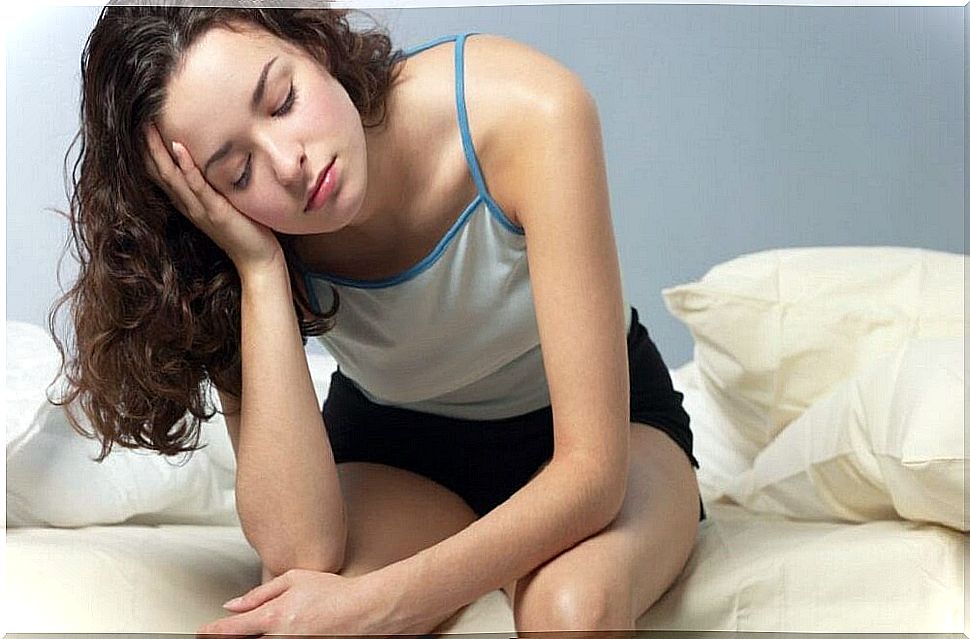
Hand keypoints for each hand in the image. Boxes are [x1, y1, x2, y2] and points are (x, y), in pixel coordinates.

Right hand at [143, 121, 282, 273]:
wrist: (257, 260)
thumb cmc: (244, 230)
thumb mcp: (223, 202)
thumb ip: (213, 184)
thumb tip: (214, 158)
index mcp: (187, 201)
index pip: (160, 172)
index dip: (147, 150)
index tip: (138, 124)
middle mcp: (187, 204)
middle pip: (158, 171)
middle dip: (145, 145)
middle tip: (134, 116)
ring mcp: (199, 208)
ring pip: (172, 176)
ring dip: (159, 150)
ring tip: (147, 126)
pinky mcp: (215, 212)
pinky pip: (197, 186)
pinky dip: (187, 167)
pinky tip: (179, 147)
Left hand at [197, 569, 403, 637]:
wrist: (365, 610)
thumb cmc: (334, 592)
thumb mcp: (295, 579)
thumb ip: (261, 593)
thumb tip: (233, 605)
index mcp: (275, 616)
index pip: (232, 630)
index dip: (213, 632)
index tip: (203, 632)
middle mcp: (281, 638)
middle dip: (233, 638)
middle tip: (230, 632)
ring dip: (259, 638)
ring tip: (272, 626)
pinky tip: (283, 632)